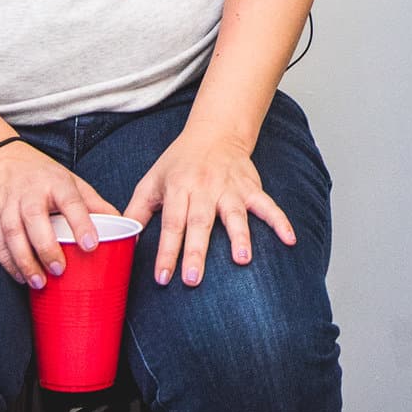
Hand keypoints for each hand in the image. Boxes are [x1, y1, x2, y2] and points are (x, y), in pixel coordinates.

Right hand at [0, 138, 117, 289]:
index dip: (81, 223)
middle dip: (47, 247)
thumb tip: (124, 226)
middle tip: (59, 270)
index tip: (91, 245)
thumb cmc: (41, 174)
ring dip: (24, 260)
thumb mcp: (70, 181)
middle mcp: (29, 192)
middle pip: (35, 220)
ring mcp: (7, 204)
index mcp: (55, 183)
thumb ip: (93, 203)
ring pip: (12, 233)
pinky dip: (7, 261)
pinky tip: (20, 275)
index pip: (70, 201)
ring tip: (38, 282)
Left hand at [124, 124, 296, 286]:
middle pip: (200, 222)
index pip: (171, 223)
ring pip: (235, 214)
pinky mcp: (250, 187)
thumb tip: (121, 238)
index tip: (162, 277)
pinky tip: (289, 240)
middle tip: (194, 279)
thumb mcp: (151, 180)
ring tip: (242, 259)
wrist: (215, 132)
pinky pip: (267, 205)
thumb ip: (137, 210)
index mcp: (178, 188)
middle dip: (197, 251)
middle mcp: (204, 188)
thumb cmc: (179, 161)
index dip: (166, 251)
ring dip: (239, 236)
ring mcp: (230, 188)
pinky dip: (280, 221)